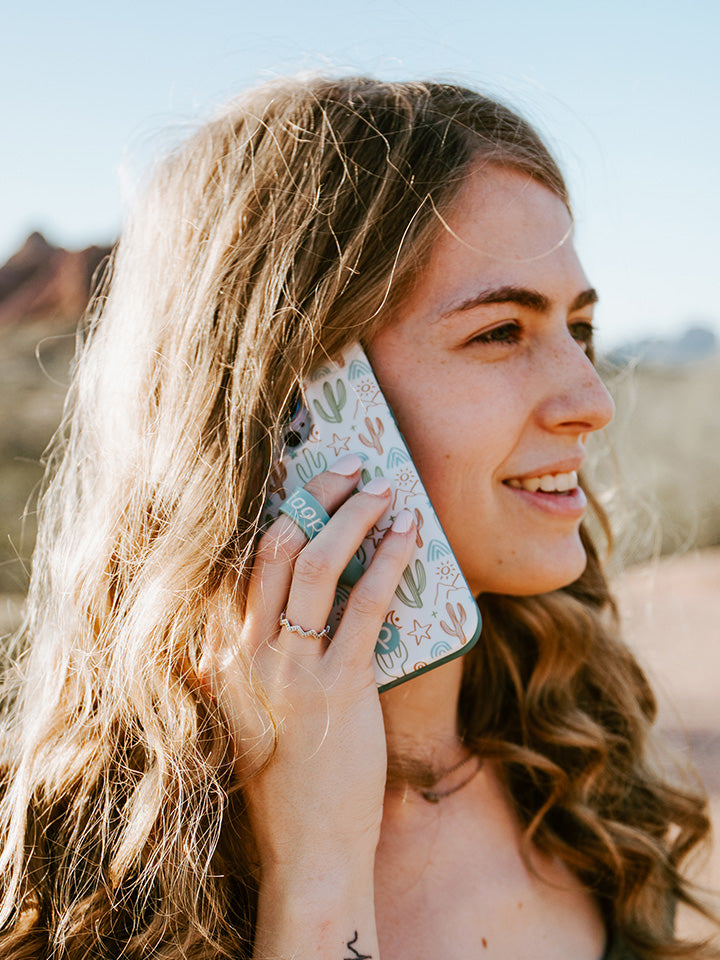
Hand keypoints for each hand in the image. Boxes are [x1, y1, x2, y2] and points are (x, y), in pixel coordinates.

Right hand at [202, 458, 415, 875]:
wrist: (306, 852)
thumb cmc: (285, 784)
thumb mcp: (249, 718)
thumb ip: (241, 671)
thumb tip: (264, 622)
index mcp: (220, 656)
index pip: (238, 563)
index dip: (273, 511)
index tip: (303, 479)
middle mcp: (245, 653)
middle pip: (273, 546)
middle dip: (314, 497)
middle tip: (350, 470)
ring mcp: (290, 669)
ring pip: (315, 563)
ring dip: (354, 516)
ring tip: (386, 491)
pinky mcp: (338, 687)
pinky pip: (365, 604)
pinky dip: (389, 560)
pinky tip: (410, 537)